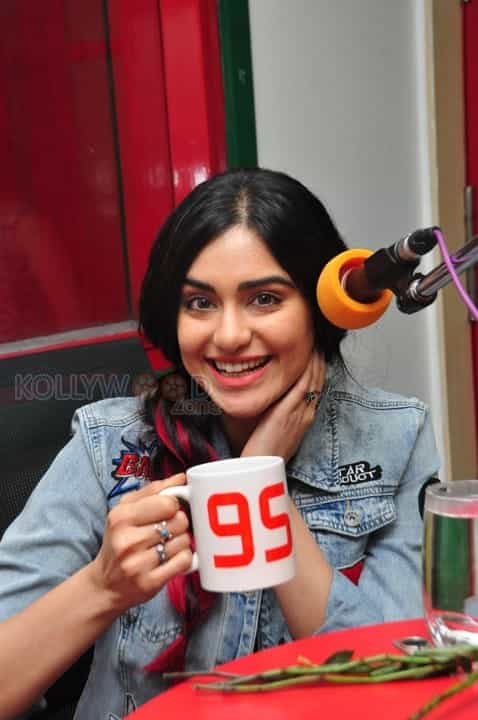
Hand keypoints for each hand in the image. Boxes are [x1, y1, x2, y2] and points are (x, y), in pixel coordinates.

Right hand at [89, 474, 191, 613]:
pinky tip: (172, 558)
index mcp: (121, 517)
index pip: (168, 502)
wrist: (105, 584)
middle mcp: (128, 541)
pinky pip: (184, 561)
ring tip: (167, 545)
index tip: (168, 510)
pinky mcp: (150, 582)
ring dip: (181, 542)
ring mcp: (138, 564)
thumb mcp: (125, 511)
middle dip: (179, 523)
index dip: (174, 505)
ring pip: (184, 541)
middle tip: (168, 529)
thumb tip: (181, 478)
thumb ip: (153, 491)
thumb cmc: (118, 541)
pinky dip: (184, 558)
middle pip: (179, 521)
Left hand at [242, 352, 325, 462]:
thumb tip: (274, 397)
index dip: (318, 368)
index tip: (317, 352)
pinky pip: (302, 386)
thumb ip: (279, 412)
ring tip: (316, 342)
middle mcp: (306, 413)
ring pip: (313, 380)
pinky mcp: (288, 412)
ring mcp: (299, 412)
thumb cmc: (264, 451)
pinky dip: (306, 369)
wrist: (261, 468)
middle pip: (319, 380)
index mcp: (305, 417)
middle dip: (320, 359)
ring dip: (316, 360)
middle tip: (319, 340)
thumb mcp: (278, 429)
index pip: (316, 387)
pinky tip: (306, 355)